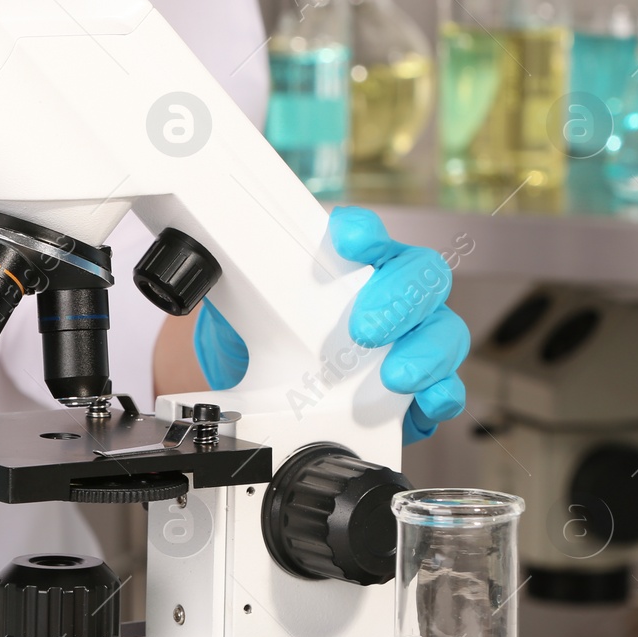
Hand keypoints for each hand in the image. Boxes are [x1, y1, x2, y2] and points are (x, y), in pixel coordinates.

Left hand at [192, 206, 468, 443]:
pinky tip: (428, 404)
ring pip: (445, 334)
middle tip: (364, 329)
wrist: (272, 384)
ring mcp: (413, 341)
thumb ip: (232, 290)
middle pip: (424, 279)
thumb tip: (192, 277)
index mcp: (355, 264)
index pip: (369, 236)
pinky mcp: (418, 390)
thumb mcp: (247, 309)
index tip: (346, 238)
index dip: (364, 233)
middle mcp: (393, 296)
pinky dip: (440, 398)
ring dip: (426, 353)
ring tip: (397, 375)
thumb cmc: (271, 332)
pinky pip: (445, 390)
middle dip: (400, 300)